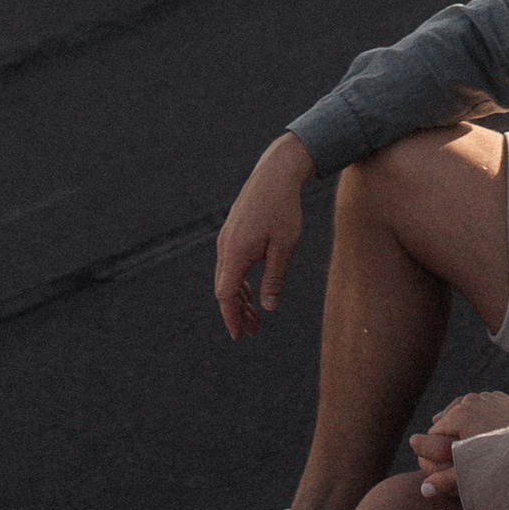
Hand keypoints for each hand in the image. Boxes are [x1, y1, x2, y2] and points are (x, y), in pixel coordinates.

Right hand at [213, 134, 313, 341]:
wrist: (275, 173)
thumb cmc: (284, 209)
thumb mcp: (284, 246)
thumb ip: (274, 278)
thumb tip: (267, 308)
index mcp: (235, 251)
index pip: (226, 294)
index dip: (231, 318)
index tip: (239, 336)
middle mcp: (225, 246)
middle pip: (224, 289)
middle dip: (236, 313)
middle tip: (254, 332)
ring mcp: (226, 239)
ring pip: (226, 278)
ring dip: (239, 299)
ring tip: (255, 317)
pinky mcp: (232, 233)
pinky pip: (230, 265)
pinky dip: (239, 282)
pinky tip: (252, 292)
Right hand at [410, 391, 508, 496]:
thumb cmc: (506, 462)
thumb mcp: (473, 473)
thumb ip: (445, 480)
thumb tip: (423, 490)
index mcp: (460, 413)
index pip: (433, 433)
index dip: (433, 451)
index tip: (439, 466)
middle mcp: (472, 400)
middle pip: (448, 420)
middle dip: (447, 438)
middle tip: (450, 459)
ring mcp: (488, 397)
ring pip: (465, 412)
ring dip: (462, 428)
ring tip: (463, 446)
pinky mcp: (503, 399)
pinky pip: (482, 408)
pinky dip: (479, 419)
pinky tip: (481, 433)